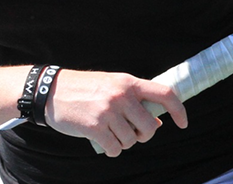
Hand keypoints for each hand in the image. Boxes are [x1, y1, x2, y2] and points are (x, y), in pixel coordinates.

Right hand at [41, 69, 187, 156]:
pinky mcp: (95, 127)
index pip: (165, 93)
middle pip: (150, 127)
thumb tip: (158, 123)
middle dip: (143, 135)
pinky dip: (111, 149)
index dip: (179, 110)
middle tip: (130, 132)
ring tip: (109, 132)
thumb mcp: (111, 86)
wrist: (49, 91)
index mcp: (128, 82)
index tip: (183, 123)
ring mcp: (108, 111)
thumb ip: (134, 101)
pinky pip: (115, 149)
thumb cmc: (84, 90)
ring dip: (123, 142)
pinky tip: (101, 140)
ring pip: (131, 141)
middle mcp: (121, 95)